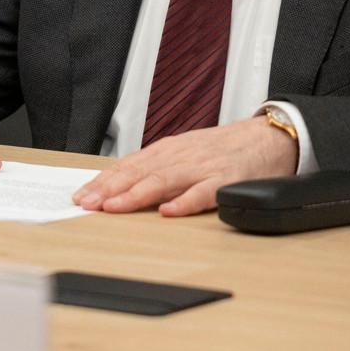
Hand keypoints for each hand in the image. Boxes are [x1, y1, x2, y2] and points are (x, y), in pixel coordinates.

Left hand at [72, 116, 297, 216]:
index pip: (128, 165)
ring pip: (164, 181)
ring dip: (137, 194)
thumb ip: (156, 168)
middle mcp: (181, 156)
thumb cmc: (223, 149)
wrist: (268, 138)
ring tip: (115, 207)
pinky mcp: (226, 180)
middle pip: (139, 172)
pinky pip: (204, 193)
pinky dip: (186, 202)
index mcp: (168, 150)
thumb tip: (120, 186)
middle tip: (87, 203)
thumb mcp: (184, 152)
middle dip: (110, 188)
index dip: (103, 181)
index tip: (81, 195)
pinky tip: (170, 212)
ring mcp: (203, 168)